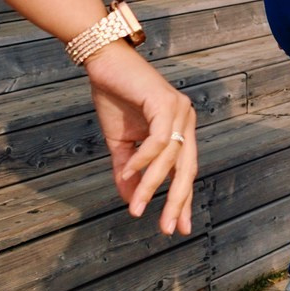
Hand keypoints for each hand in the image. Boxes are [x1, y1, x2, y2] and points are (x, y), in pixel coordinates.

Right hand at [83, 43, 199, 233]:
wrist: (103, 62)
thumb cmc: (115, 97)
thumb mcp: (121, 142)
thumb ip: (128, 171)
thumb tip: (131, 202)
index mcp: (179, 129)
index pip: (185, 170)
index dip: (182, 199)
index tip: (180, 227)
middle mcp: (186, 119)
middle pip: (187, 169)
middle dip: (178, 201)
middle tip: (169, 228)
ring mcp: (179, 110)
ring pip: (170, 159)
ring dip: (150, 185)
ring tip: (137, 207)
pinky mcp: (165, 102)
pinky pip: (158, 140)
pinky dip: (143, 160)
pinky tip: (128, 173)